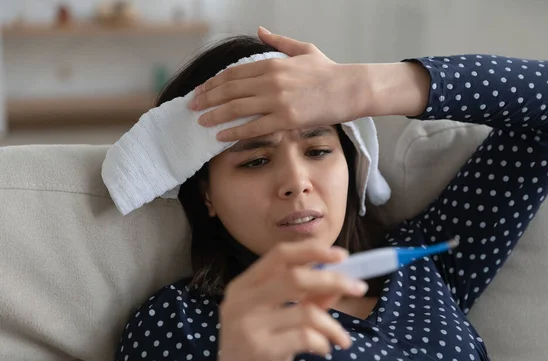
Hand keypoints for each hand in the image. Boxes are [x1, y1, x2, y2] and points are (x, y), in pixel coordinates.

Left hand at [188, 27, 368, 141]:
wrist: (350, 89)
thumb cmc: (328, 71)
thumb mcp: (303, 50)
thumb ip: (279, 41)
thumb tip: (260, 31)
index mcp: (272, 64)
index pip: (233, 73)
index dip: (213, 83)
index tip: (201, 90)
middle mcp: (271, 81)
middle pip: (229, 90)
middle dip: (207, 98)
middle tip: (192, 106)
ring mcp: (277, 101)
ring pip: (236, 108)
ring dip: (215, 115)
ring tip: (201, 121)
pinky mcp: (286, 119)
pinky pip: (253, 128)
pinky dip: (234, 132)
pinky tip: (221, 136)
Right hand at [211, 241, 367, 360]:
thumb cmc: (262, 351)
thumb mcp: (283, 320)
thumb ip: (308, 298)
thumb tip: (340, 279)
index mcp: (243, 285)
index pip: (279, 255)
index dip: (313, 250)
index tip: (343, 254)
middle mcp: (240, 300)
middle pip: (294, 277)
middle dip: (333, 280)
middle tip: (359, 288)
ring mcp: (246, 325)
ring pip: (305, 311)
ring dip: (333, 325)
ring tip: (342, 339)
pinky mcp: (257, 350)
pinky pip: (305, 337)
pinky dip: (323, 342)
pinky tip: (323, 350)